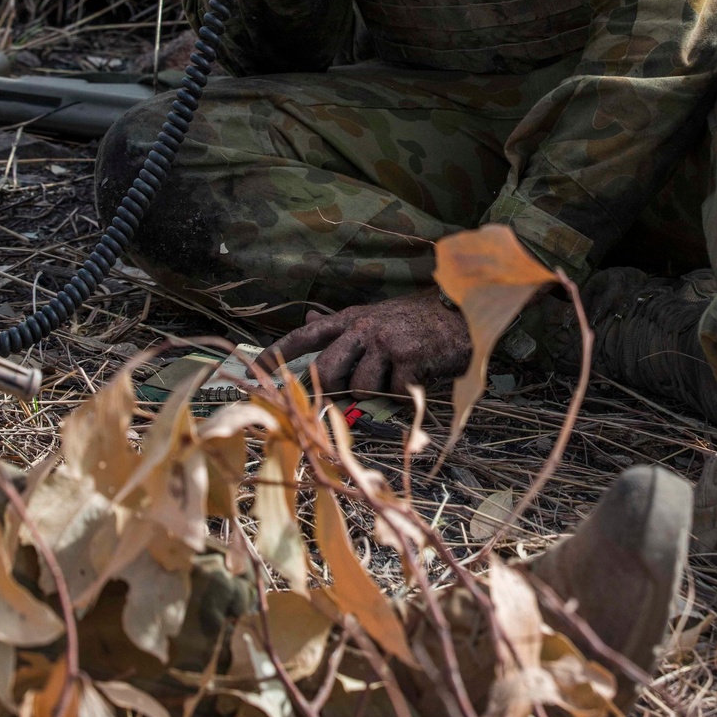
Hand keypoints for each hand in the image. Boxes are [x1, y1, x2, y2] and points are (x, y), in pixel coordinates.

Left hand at [259, 290, 472, 396]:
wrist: (462, 317)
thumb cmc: (416, 322)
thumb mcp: (374, 316)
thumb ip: (340, 324)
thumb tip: (305, 318)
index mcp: (352, 318)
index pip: (305, 336)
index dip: (277, 354)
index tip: (253, 371)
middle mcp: (364, 327)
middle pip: (325, 371)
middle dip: (331, 392)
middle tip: (346, 400)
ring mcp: (386, 342)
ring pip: (360, 389)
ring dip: (378, 395)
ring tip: (397, 380)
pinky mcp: (408, 359)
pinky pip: (393, 394)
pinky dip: (404, 396)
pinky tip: (417, 380)